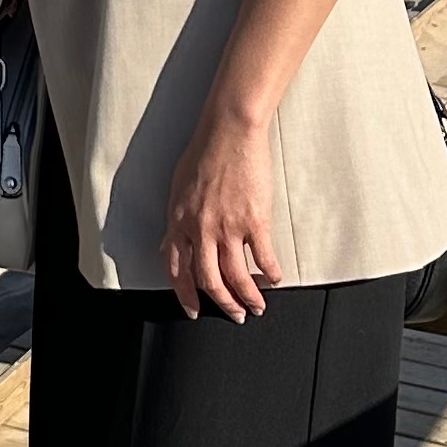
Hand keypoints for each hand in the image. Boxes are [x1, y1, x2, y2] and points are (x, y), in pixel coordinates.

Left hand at [162, 109, 282, 320]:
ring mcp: (227, 226)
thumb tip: (172, 245)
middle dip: (223, 304)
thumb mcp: (177, 188)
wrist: (229, 131)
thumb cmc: (203, 154)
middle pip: (209, 281)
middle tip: (236, 314)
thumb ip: (177, 220)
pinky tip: (275, 278)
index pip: (176, 270)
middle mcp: (200, 228)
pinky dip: (270, 273)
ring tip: (258, 306)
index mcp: (178, 221)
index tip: (194, 310)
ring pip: (237, 277)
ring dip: (249, 297)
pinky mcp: (254, 220)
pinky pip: (263, 258)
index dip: (185, 295)